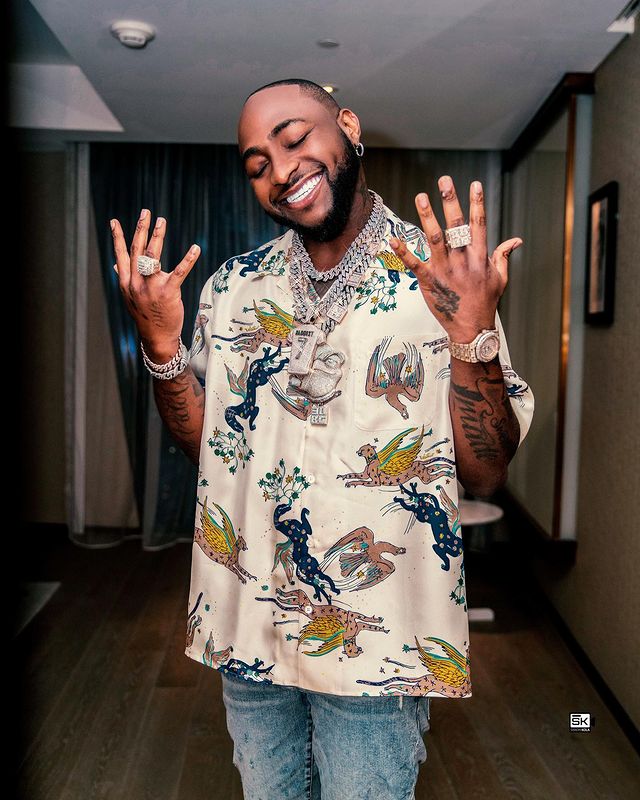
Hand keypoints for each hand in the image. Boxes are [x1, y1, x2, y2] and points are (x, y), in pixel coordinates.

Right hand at [110, 209, 200, 360]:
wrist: (157, 337)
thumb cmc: (146, 315)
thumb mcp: (131, 297)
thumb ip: (124, 278)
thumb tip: (115, 264)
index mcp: (126, 282)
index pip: (121, 255)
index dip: (117, 237)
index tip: (114, 221)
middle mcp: (136, 282)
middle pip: (137, 250)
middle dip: (141, 229)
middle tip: (146, 212)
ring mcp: (151, 287)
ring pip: (153, 255)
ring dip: (157, 236)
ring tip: (161, 221)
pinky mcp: (168, 292)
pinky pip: (179, 271)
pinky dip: (188, 258)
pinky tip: (195, 247)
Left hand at [389, 176, 521, 341]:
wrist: (472, 328)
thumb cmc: (486, 303)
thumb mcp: (500, 278)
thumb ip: (504, 256)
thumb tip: (515, 240)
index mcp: (480, 257)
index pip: (479, 224)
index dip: (477, 203)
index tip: (474, 184)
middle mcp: (462, 260)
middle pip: (456, 226)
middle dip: (450, 201)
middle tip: (444, 181)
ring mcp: (445, 270)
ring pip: (435, 239)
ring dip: (427, 217)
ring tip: (421, 197)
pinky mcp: (429, 282)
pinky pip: (414, 264)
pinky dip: (403, 252)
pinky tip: (392, 240)